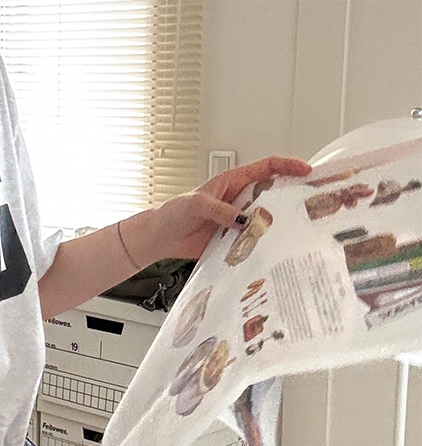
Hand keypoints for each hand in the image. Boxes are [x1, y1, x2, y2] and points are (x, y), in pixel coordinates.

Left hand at [139, 156, 312, 262]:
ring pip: (265, 219)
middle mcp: (240, 199)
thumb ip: (222, 211)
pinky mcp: (233, 239)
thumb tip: (245, 220)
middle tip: (311, 203)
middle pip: (273, 193)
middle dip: (292, 196)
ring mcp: (238, 219)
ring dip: (278, 225)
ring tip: (296, 231)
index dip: (288, 166)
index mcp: (234, 181)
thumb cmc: (174, 212)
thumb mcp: (197, 205)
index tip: (306, 171)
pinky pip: (252, 240)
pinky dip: (262, 244)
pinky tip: (271, 251)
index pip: (268, 167)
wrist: (161, 237)